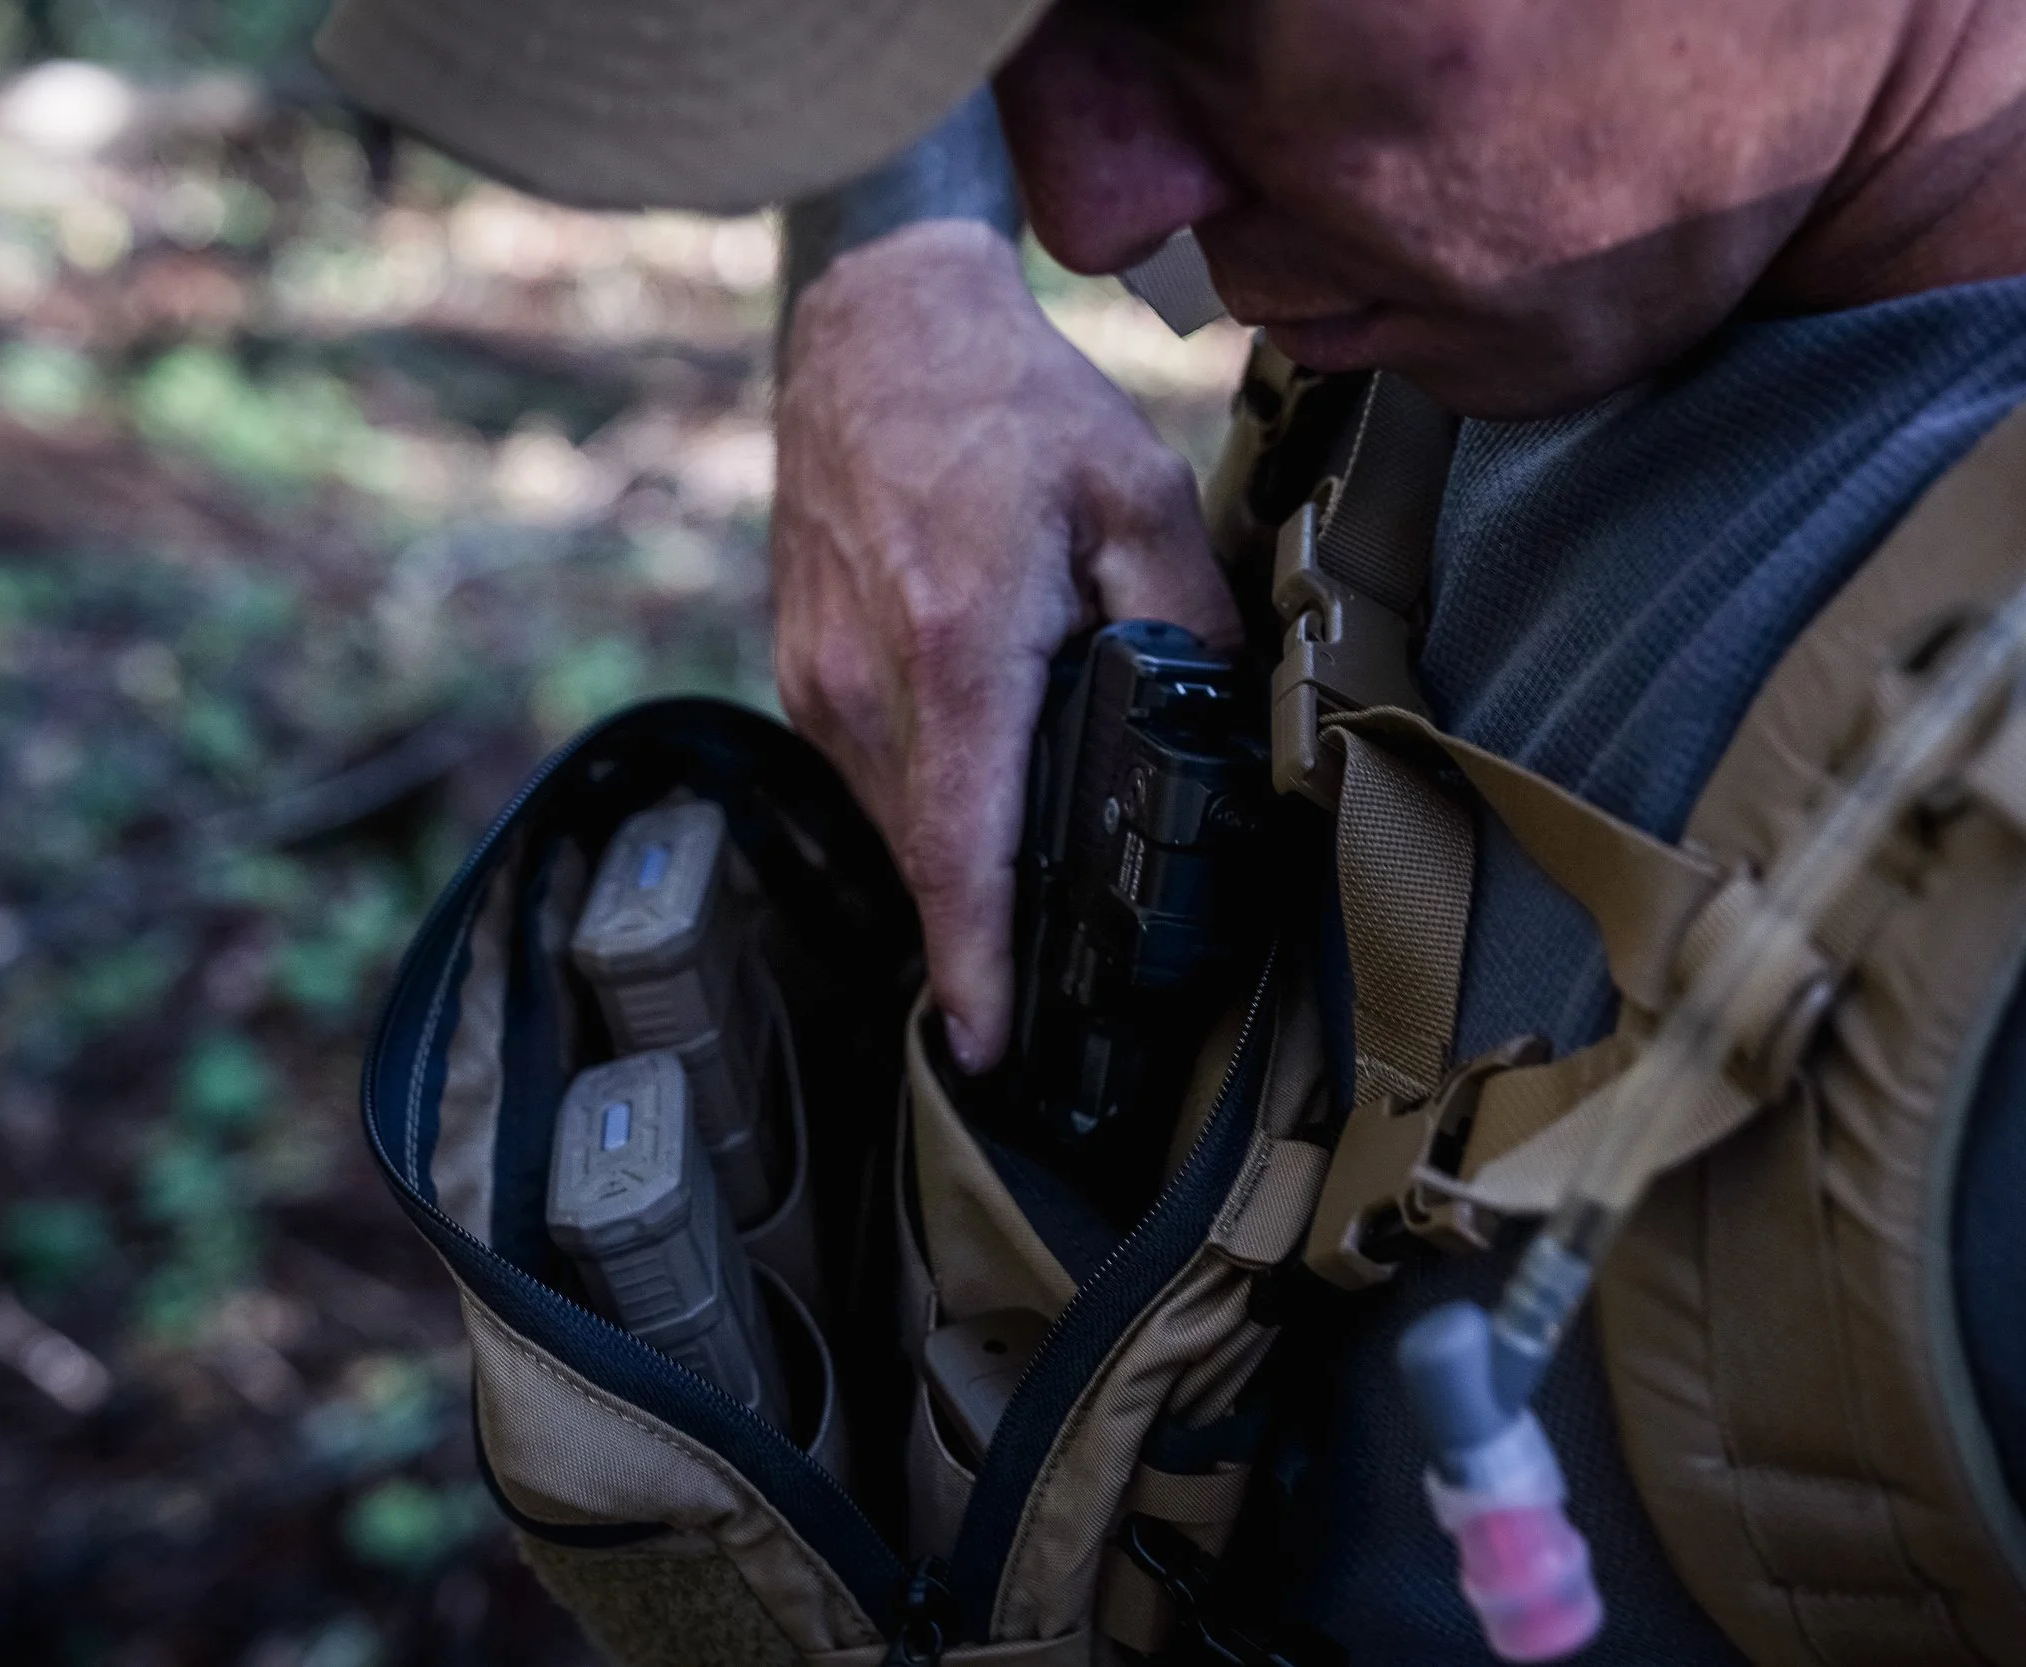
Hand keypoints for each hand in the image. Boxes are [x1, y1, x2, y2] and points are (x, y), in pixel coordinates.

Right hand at [774, 219, 1238, 1071]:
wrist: (878, 332)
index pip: (960, 845)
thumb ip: (1188, 619)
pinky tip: (985, 794)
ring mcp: (819, 680)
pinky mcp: (802, 673)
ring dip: (961, 872)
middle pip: (929, 855)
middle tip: (1062, 1001)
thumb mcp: (1138, 494)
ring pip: (893, 826)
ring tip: (1034, 903)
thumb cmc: (1011, 409)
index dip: (977, 961)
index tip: (988, 1052)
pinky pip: (870, 780)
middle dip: (989, 937)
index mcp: (959, 642)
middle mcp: (868, 679)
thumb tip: (1223, 725)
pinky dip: (928, 808)